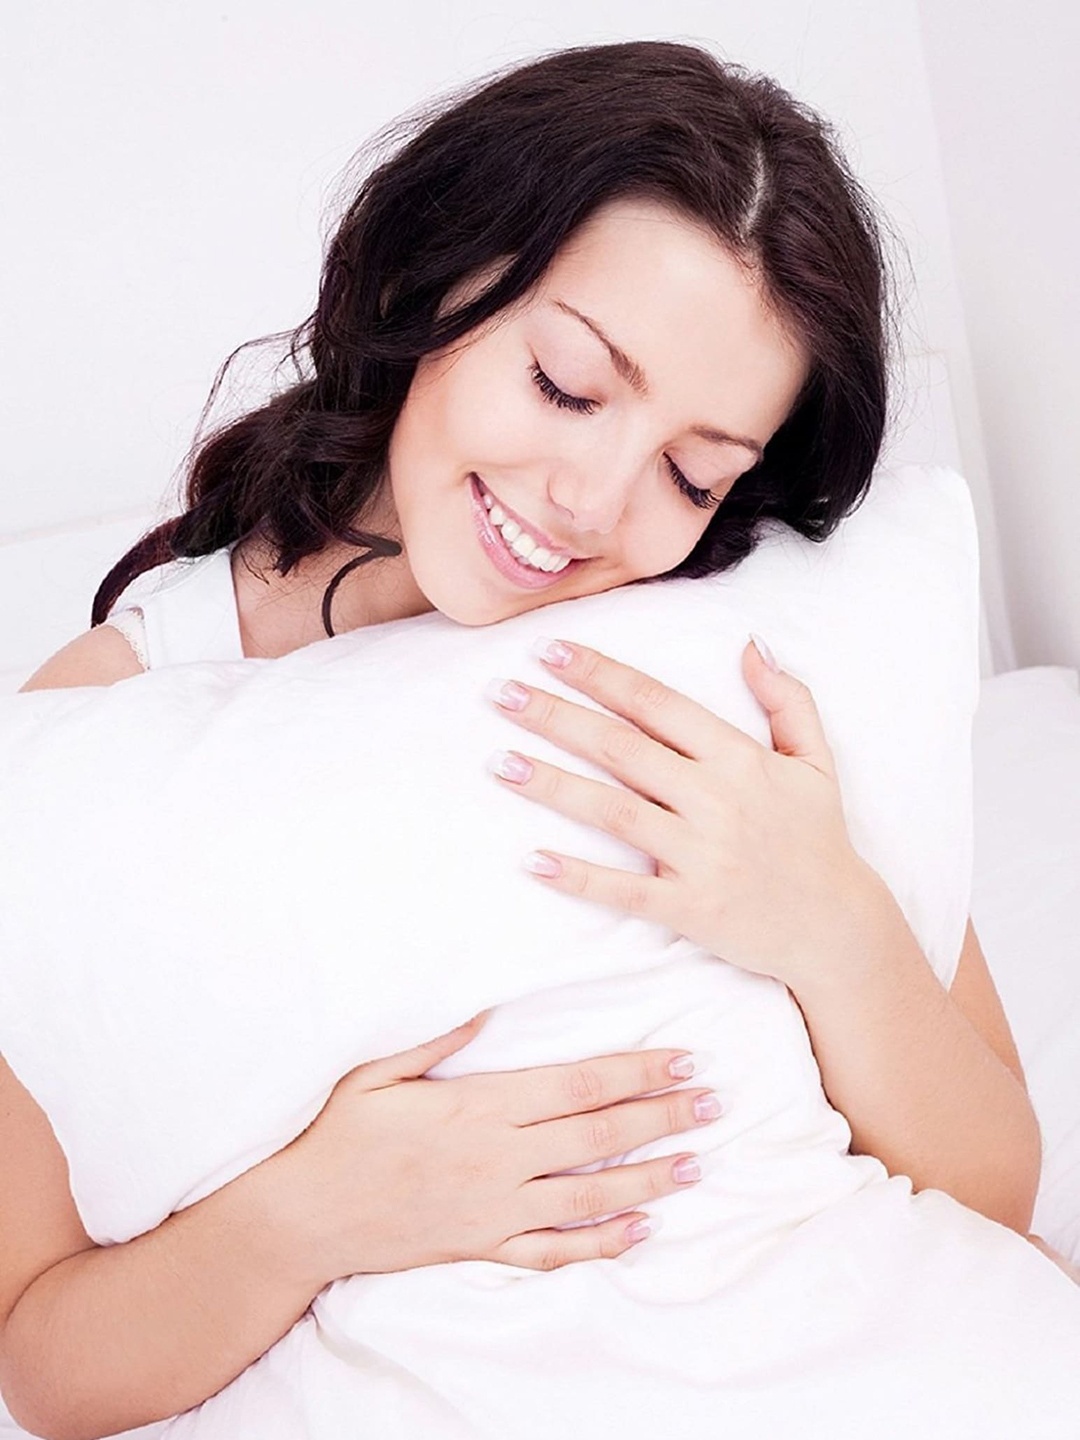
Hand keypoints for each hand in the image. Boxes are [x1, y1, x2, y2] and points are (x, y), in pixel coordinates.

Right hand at [271, 1012, 720, 1284]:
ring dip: (647, 1179)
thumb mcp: (376, 1071)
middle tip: (714, 1102)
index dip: (635, 1072)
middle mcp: (495, 1160)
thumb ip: (437, 1038)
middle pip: (596, 1135)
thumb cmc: (336, 1136)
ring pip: (588, 1195)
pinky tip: (640, 1231)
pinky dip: (600, 1245)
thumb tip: (490, 1007)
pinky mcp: (481, 1247)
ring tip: (696, 1163)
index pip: (576, 1086)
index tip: (680, 1060)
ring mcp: (492, 1210)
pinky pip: (552, 1252)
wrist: (301, 1218)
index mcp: (476, 1107)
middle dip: (661, 1116)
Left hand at [484, 633, 877, 990]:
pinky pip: (625, 890)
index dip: (600, 674)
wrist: (837, 928)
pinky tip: (532, 861)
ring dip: (552, 784)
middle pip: (621, 748)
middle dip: (556, 716)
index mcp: (738, 759)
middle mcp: (715, 801)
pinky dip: (578, 877)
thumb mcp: (815, 760)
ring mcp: (700, 855)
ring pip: (613, 811)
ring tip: (499, 761)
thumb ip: (787, 698)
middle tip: (500, 691)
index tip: (549, 650)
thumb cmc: (819, 838)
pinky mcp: (689, 907)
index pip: (656, 704)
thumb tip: (751, 644)